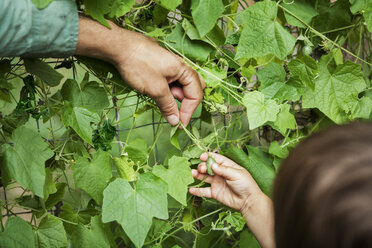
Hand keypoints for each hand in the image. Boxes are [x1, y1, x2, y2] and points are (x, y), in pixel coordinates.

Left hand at [76, 16, 204, 125]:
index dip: (189, 111)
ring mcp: (171, 67)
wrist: (120, 47)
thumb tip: (176, 121)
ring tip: (157, 96)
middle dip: (184, 102)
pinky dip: (166, 92)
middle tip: (170, 108)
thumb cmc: (139, 65)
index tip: (180, 123)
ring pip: (180, 87)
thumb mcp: (156, 89)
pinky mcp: (161, 68)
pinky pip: (170, 83)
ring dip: (173, 97)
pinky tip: (154, 92)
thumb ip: (168, 106)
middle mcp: (180, 68)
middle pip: (192, 89)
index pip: (196, 94)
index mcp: (184, 70)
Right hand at [189, 152, 262, 211]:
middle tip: (201, 169)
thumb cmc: (246, 184)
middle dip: (202, 166)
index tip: (202, 157)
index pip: (215, 158)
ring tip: (192, 174)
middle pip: (207, 167)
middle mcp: (220, 173)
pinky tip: (191, 189)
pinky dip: (197, 190)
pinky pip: (204, 191)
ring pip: (204, 177)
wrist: (248, 201)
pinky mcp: (214, 192)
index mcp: (226, 165)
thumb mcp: (236, 174)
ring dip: (197, 175)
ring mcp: (216, 182)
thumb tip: (212, 165)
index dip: (207, 156)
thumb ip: (223, 170)